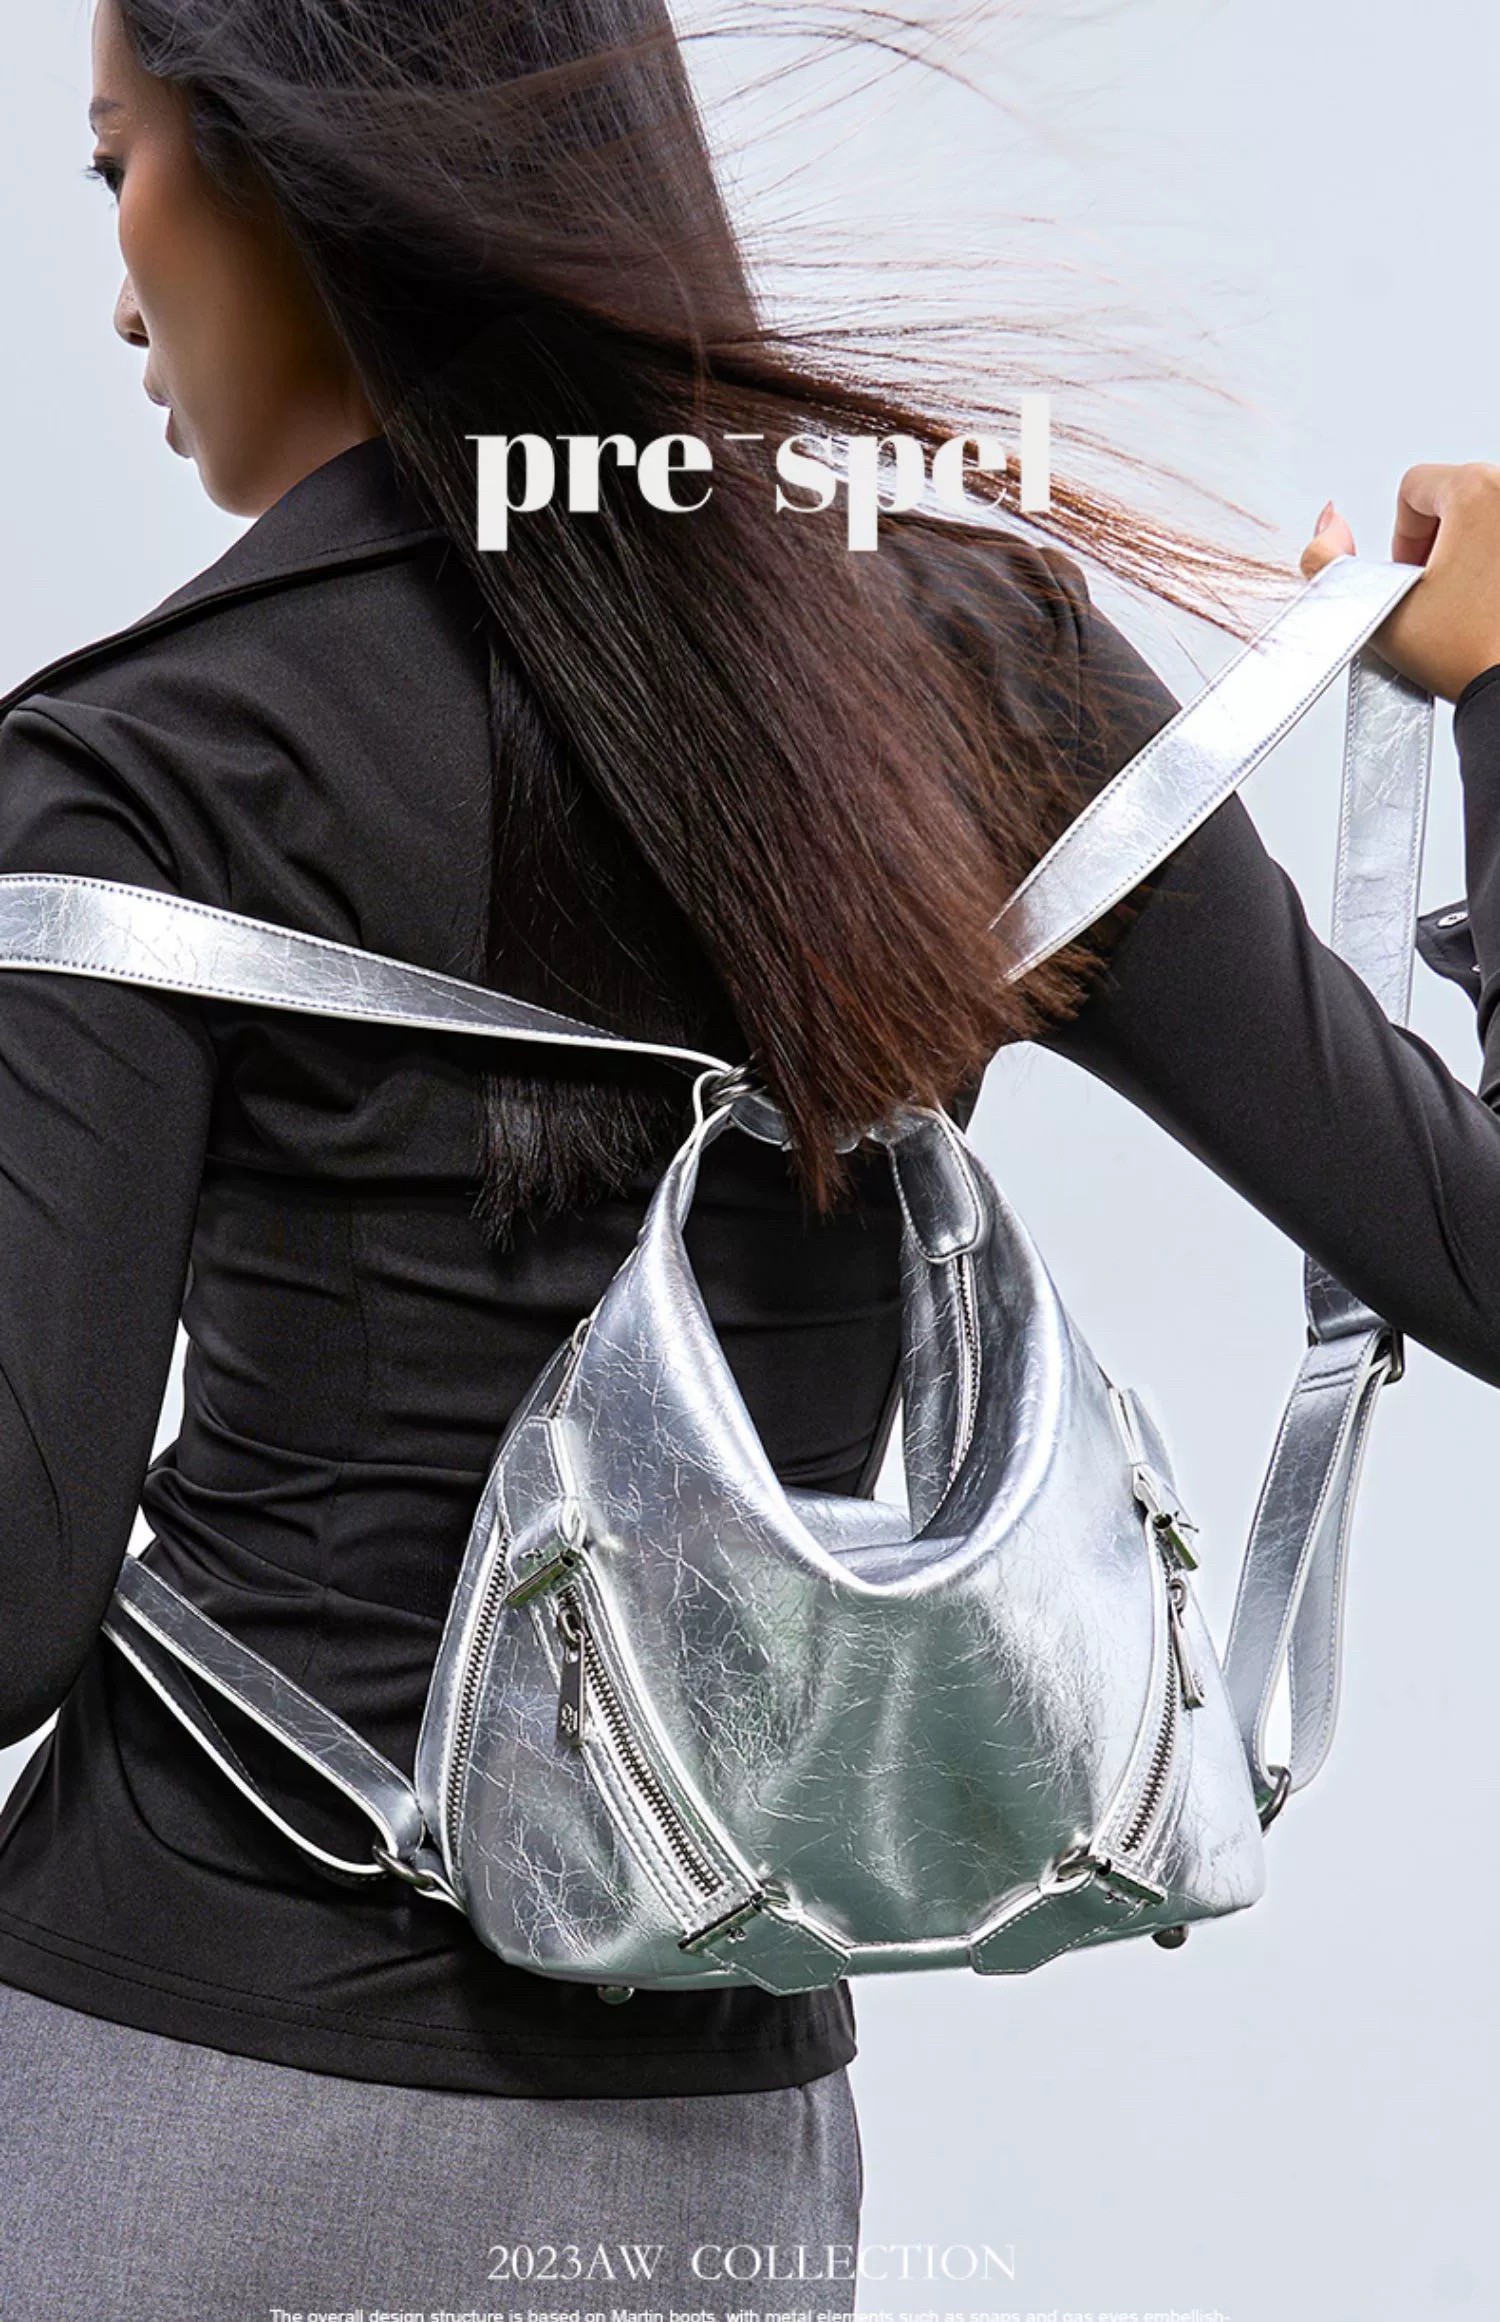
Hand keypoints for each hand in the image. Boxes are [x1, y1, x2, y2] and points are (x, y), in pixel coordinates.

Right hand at [1299, 466, 1499, 701]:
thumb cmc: (1471, 655)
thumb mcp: (1374, 609)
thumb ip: (1328, 561)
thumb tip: (1328, 523)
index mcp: (1478, 492)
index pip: (1413, 488)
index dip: (1399, 538)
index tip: (1411, 579)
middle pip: (1451, 498)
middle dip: (1434, 545)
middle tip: (1435, 595)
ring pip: (1482, 518)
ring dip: (1464, 554)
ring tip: (1464, 603)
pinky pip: (1499, 539)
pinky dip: (1490, 564)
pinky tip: (1489, 605)